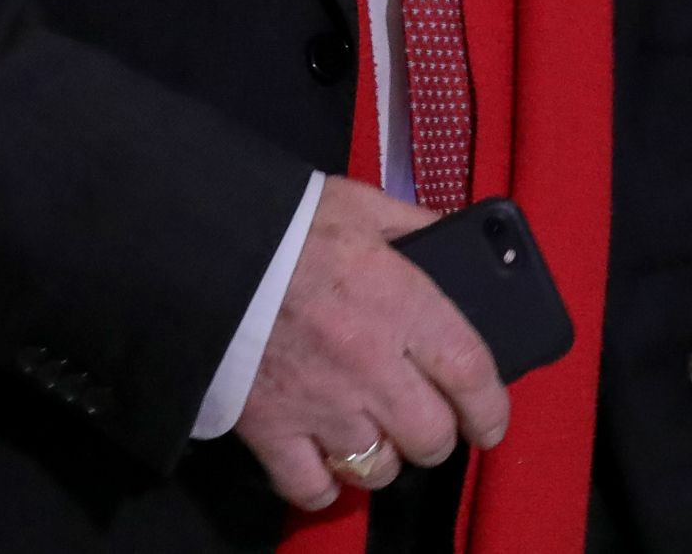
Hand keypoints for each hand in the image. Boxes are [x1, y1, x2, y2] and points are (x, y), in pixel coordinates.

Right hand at [234, 178, 509, 509]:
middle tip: (422, 417)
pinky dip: (323, 482)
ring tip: (370, 431)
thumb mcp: (361, 205)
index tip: (488, 419)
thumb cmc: (287, 221)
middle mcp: (371, 366)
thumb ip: (416, 226)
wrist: (201, 246)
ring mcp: (322, 405)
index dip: (490, 408)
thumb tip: (457, 238)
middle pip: (431, 438)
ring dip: (381, 456)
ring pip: (377, 468)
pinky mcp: (273, 429)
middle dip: (434, 433)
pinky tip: (324, 458)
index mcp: (402, 305)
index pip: (473, 376)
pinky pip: (312, 487)